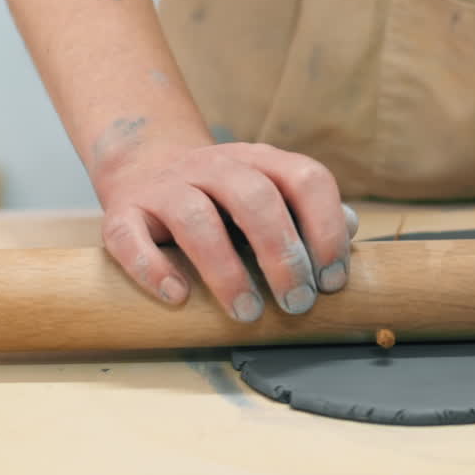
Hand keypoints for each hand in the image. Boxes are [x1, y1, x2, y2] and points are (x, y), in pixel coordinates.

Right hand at [95, 141, 356, 321]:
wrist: (146, 164)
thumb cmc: (223, 196)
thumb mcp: (270, 191)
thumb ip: (307, 211)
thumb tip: (352, 228)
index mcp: (261, 161)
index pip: (306, 179)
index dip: (326, 228)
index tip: (332, 280)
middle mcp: (215, 166)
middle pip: (256, 200)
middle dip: (283, 256)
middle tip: (297, 303)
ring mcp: (166, 186)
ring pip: (196, 218)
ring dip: (226, 271)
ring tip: (247, 313)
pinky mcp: (122, 211)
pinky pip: (131, 237)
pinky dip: (153, 269)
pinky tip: (178, 297)